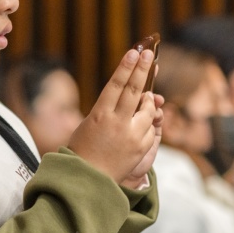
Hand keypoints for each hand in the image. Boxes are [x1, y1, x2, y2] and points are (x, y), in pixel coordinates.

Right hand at [68, 49, 161, 184]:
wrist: (88, 180)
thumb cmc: (83, 149)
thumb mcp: (89, 124)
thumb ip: (108, 108)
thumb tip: (127, 93)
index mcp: (99, 114)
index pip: (116, 84)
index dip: (126, 67)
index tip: (134, 52)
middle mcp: (117, 123)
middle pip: (134, 90)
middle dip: (142, 70)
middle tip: (149, 54)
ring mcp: (131, 136)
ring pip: (148, 109)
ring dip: (149, 98)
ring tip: (148, 93)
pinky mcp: (141, 148)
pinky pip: (150, 128)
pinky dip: (149, 120)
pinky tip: (147, 116)